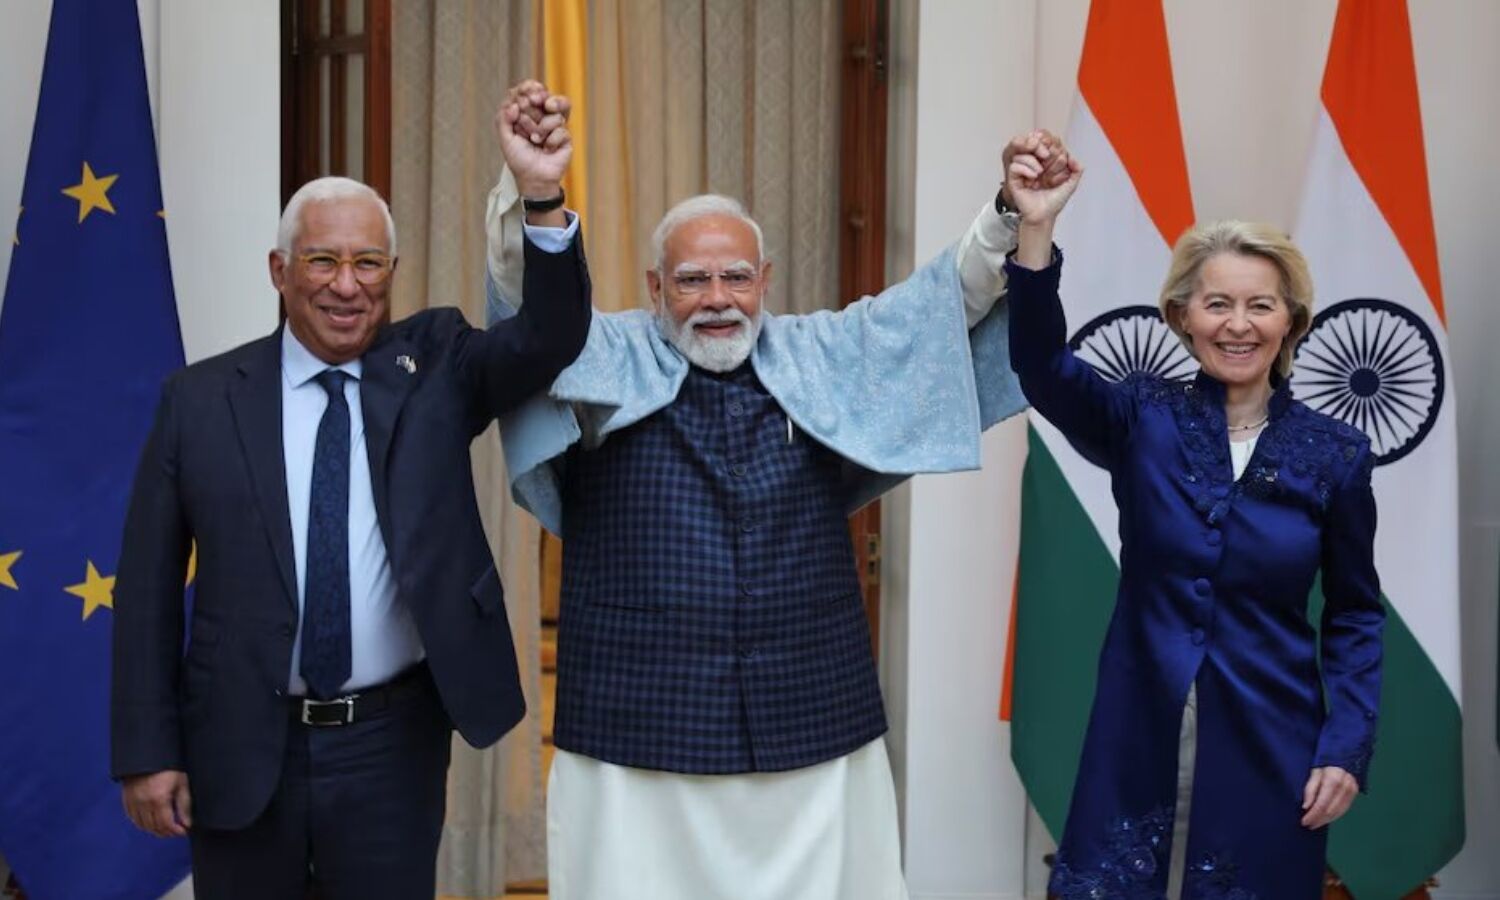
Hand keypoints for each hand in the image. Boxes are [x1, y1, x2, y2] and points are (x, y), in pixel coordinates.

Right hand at [122, 770, 191, 836]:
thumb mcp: (181, 784)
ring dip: (154, 830)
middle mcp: (143, 803)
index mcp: (159, 799)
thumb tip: (187, 824)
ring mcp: (133, 802)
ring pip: (142, 825)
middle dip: (166, 832)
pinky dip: (142, 824)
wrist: (149, 756)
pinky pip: (133, 818)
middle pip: (154, 827)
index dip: (176, 831)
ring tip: (165, 829)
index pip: (166, 824)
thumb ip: (184, 806)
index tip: (183, 832)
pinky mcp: (126, 799)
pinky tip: (151, 822)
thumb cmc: (169, 768)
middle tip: (176, 832)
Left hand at [495, 79, 572, 198]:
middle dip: (535, 102)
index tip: (525, 94)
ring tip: (535, 140)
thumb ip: (503, 118)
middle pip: (545, 97)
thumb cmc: (519, 159)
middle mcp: (541, 116)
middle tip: (529, 104)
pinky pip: (561, 130)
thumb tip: (514, 105)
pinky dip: (551, 140)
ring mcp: (555, 126)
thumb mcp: (505, 138)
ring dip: (542, 126)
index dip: (528, 88)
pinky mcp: (565, 137)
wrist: (534, 179)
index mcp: (526, 113)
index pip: (530, 91)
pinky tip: (547, 149)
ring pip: (555, 113)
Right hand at [1005, 130, 1082, 225]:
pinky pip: (1014, 166)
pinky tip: (1033, 177)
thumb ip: (1077, 170)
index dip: (1051, 146)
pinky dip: (1024, 169)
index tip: (1059, 156)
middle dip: (1041, 149)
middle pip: (1032, 146)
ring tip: (1040, 172)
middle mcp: (1033, 165)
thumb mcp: (1070, 184)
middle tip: (1047, 156)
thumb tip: (1072, 157)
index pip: (1045, 147)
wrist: (1044, 216)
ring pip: (1021, 154)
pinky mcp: (1014, 179)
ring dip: (1032, 160)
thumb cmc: (1054, 202)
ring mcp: (1023, 172)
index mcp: (1045, 164)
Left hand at [1300, 766, 1357, 828]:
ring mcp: (1352, 792)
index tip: (1304, 821)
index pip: (1322, 804)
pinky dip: (1334, 816)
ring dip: (1325, 820)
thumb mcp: (1314, 772)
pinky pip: (1344, 809)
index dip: (1313, 815)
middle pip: (1330, 810)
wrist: (1345, 756)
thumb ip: (1310, 789)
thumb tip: (1306, 807)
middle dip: (1318, 820)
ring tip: (1315, 824)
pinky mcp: (1355, 794)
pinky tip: (1326, 818)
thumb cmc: (1326, 763)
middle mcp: (1344, 788)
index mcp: (1333, 781)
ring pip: (1338, 812)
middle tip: (1308, 825)